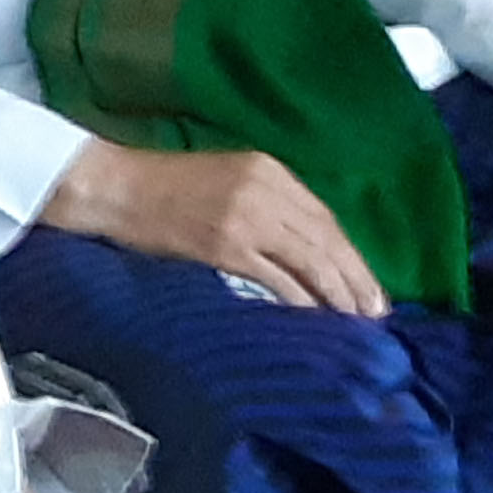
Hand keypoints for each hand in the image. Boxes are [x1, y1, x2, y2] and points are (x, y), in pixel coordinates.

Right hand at [41, 144, 385, 316]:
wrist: (116, 188)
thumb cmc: (166, 187)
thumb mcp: (228, 180)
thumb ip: (267, 204)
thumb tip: (304, 248)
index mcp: (269, 169)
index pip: (325, 218)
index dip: (352, 256)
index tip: (369, 286)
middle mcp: (266, 189)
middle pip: (326, 239)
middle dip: (355, 279)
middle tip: (376, 314)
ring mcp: (247, 218)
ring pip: (310, 260)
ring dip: (337, 294)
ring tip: (355, 323)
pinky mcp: (226, 246)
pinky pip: (278, 279)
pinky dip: (302, 302)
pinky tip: (314, 320)